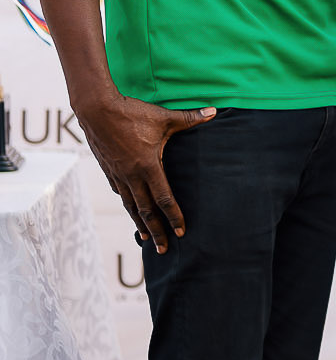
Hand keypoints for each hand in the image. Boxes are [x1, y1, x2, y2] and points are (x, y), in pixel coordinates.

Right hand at [74, 95, 215, 252]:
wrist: (96, 110)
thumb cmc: (132, 113)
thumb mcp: (164, 117)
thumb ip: (190, 118)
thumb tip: (214, 111)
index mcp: (148, 167)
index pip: (164, 199)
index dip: (173, 216)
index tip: (181, 232)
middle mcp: (131, 176)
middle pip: (146, 211)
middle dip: (156, 231)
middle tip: (163, 249)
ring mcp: (118, 175)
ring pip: (131, 205)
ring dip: (140, 223)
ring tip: (146, 239)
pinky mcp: (108, 170)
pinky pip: (120, 193)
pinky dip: (128, 205)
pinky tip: (132, 210)